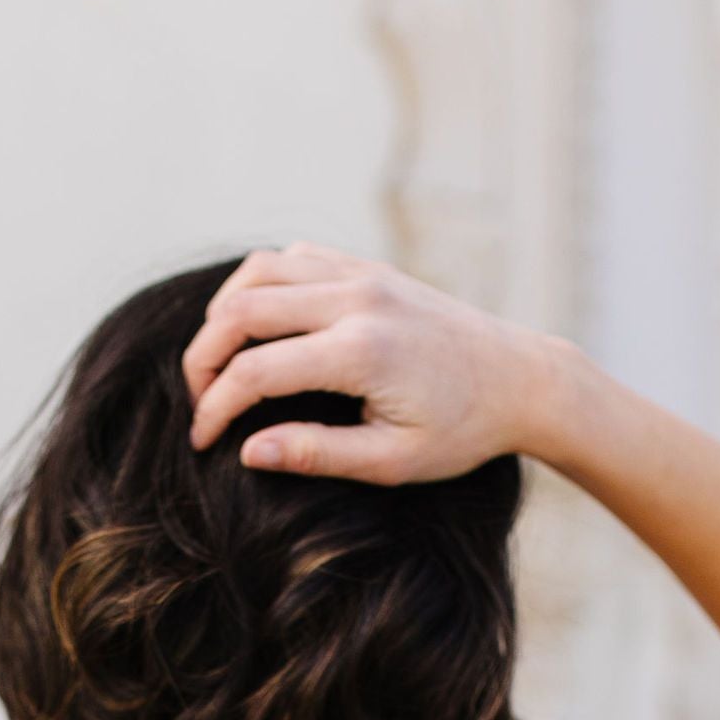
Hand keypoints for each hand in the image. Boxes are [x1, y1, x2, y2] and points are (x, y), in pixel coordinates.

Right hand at [182, 244, 568, 484]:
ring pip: (258, 270)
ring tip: (219, 364)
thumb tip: (247, 450)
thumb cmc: (460, 431)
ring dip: (223, 314)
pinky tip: (258, 328)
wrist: (519, 379)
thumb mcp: (391, 461)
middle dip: (203, 359)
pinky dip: (259, 286)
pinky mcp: (367, 266)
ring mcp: (362, 273)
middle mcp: (356, 300)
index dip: (214, 409)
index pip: (254, 373)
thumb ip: (316, 453)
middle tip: (200, 402)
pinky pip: (292, 258)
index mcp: (361, 353)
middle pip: (240, 311)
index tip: (202, 442)